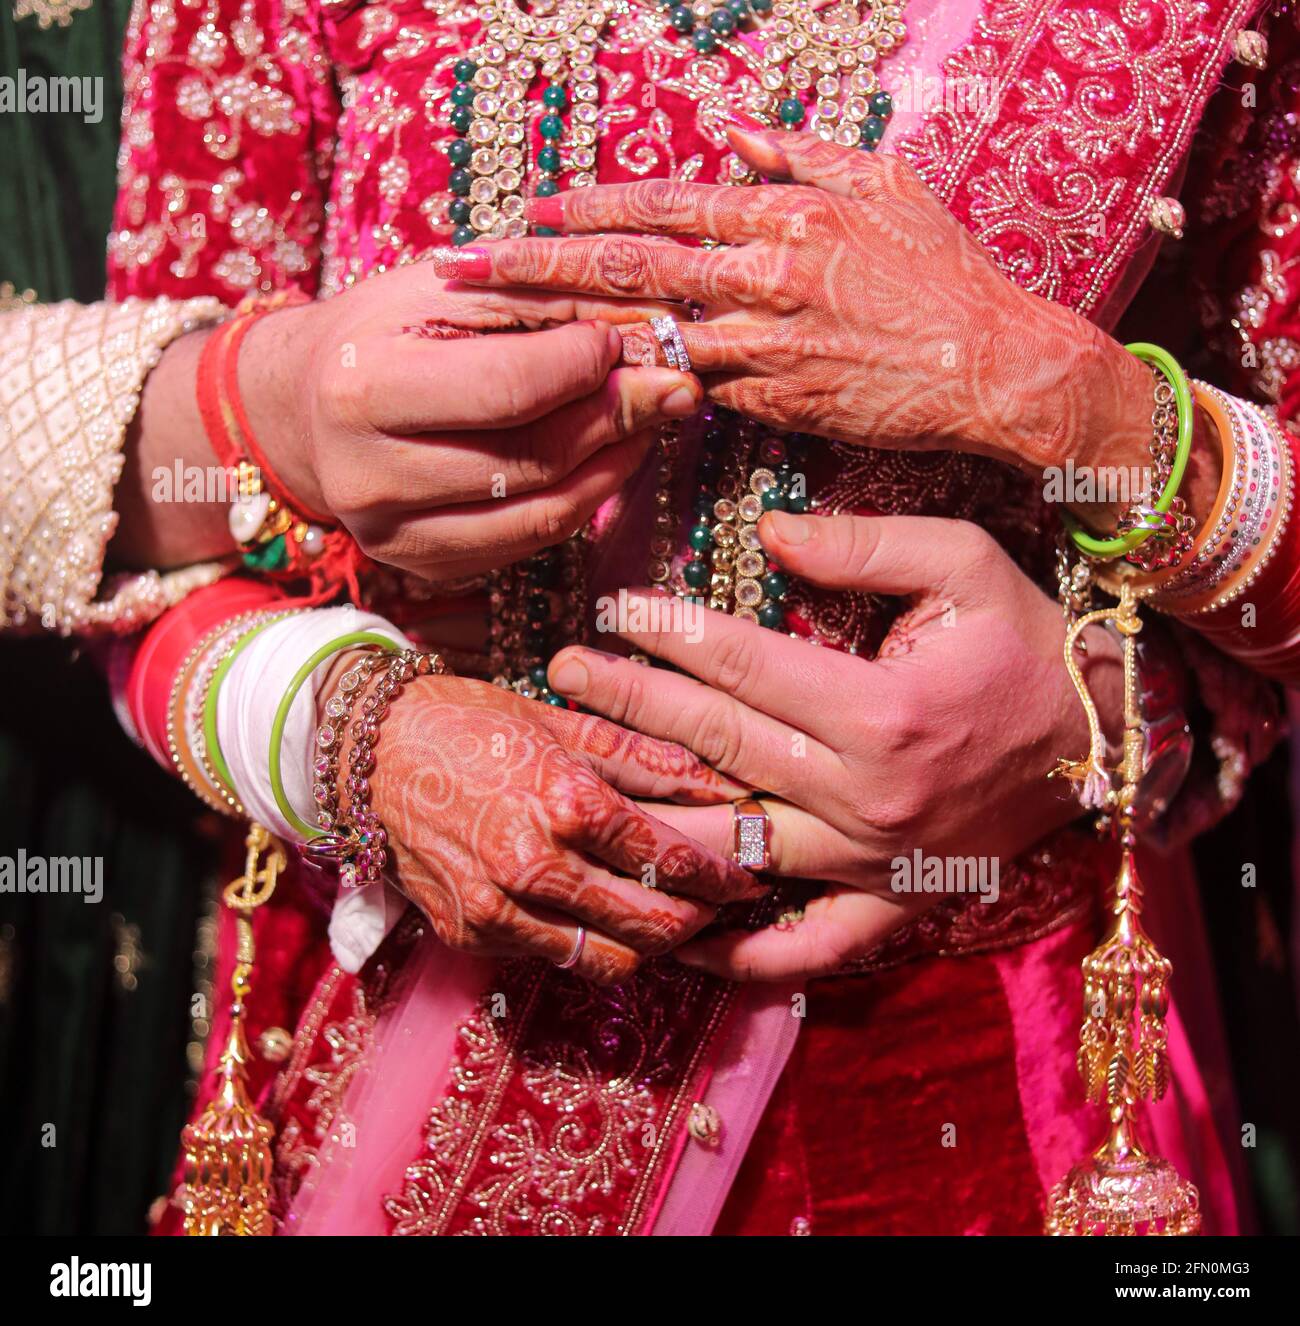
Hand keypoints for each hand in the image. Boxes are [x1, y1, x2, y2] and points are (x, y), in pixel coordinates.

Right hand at [240, 264, 702, 578]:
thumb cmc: (384, 332)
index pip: (508, 388)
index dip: (584, 364)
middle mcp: (369, 478)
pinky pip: (530, 543)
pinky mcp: (426, 569)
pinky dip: (583, 500)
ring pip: (543, 514)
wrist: (308, 407)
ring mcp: (396, 538)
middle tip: (674, 383)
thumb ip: (539, 304)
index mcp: (362, 391)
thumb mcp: (445, 290)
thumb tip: (647, 331)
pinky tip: (606, 458)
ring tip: (651, 420)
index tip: (625, 336)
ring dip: (615, 465)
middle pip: (532, 459)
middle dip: (618, 417)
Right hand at [360, 674, 764, 983]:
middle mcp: (536, 867)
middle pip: (651, 924)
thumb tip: (720, 783)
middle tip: (722, 905)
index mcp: (567, 803)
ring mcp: (499, 911)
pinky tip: (604, 916)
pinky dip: (591, 947)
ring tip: (669, 917)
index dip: (722, 875)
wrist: (370, 754)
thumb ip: (647, 756)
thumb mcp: (563, 725)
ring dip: (651, 946)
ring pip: (609, 961)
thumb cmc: (470, 724)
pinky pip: (554, 959)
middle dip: (701, 920)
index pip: (670, 858)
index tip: (749, 876)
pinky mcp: (472, 937)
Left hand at [433, 128, 1153, 482]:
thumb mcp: (883, 187)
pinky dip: (636, 393)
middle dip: (531, 270)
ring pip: (640, 340)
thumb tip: (736, 135)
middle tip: (456, 272)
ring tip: (488, 341)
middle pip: (624, 271)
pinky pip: (693, 395)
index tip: (527, 211)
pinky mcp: (773, 405)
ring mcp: (762, 348)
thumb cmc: (944, 274)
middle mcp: (760, 278)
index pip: (662, 207)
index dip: (587, 209)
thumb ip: (801, 156)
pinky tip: (577, 397)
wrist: (994, 367)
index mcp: (782, 217)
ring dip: (559, 339)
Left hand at [544, 511, 1122, 980]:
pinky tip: (674, 936)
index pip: (742, 666)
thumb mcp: (967, 566)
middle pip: (718, 748)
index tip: (613, 610)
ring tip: (574, 792)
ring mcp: (871, 864)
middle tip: (561, 678)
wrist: (1101, 744)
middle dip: (628, 708)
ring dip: (647, 818)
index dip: (668, 633)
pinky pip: (807, 947)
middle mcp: (865, 798)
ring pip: (734, 848)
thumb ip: (866, 545)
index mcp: (881, 712)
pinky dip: (741, 952)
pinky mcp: (890, 905)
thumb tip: (769, 531)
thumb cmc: (1027, 645)